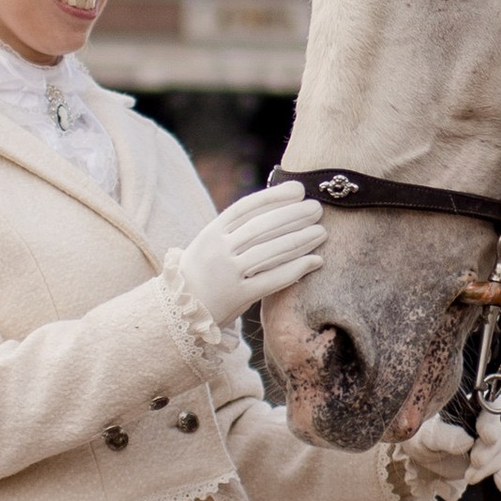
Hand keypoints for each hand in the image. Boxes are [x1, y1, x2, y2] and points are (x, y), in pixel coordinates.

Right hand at [176, 182, 324, 330]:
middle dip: (293, 215)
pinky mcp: (238, 296)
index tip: (299, 189)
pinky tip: (316, 261)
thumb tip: (277, 204)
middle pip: (261, 227)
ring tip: (322, 232)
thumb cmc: (203, 272)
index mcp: (211, 232)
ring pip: (269, 252)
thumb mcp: (210, 243)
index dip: (274, 196)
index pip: (247, 207)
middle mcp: (218, 250)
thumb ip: (236, 228)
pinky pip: (272, 280)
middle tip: (317, 208)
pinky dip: (296, 269)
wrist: (178, 311)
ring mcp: (227, 274)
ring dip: (299, 240)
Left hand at [385, 398, 500, 500]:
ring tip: (470, 477)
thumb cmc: (423, 438)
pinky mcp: (498, 456)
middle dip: (492, 448)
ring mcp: (496, 437)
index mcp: (471, 403)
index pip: (492, 406)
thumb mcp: (425, 436)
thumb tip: (467, 440)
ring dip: (493, 465)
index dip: (492, 421)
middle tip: (475, 461)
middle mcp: (488, 417)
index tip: (486, 436)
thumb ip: (443, 435)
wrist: (424, 457)